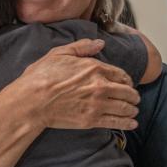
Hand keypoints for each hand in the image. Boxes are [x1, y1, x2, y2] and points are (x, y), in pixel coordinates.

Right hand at [14, 39, 140, 130]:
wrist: (32, 100)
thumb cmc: (42, 75)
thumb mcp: (60, 53)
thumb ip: (82, 47)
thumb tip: (100, 43)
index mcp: (94, 68)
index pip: (120, 74)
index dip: (126, 80)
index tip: (127, 83)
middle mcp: (100, 86)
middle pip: (127, 91)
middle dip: (133, 95)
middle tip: (134, 98)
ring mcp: (97, 104)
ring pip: (125, 107)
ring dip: (132, 108)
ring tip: (134, 110)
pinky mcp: (92, 120)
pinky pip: (116, 122)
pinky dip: (127, 122)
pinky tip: (132, 123)